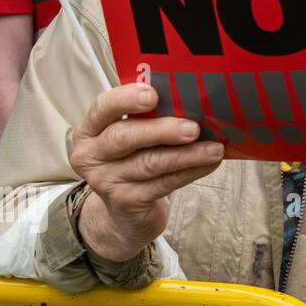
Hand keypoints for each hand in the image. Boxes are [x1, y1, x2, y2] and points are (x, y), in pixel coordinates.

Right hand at [71, 84, 223, 261]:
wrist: (123, 210)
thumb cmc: (133, 159)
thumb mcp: (133, 135)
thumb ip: (150, 117)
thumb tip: (194, 103)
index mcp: (91, 129)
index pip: (102, 107)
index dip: (126, 99)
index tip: (153, 95)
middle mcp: (91, 155)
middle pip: (124, 137)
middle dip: (162, 131)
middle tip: (193, 128)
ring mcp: (106, 181)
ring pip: (149, 163)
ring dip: (187, 155)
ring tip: (214, 149)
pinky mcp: (126, 201)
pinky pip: (163, 183)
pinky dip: (190, 171)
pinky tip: (209, 163)